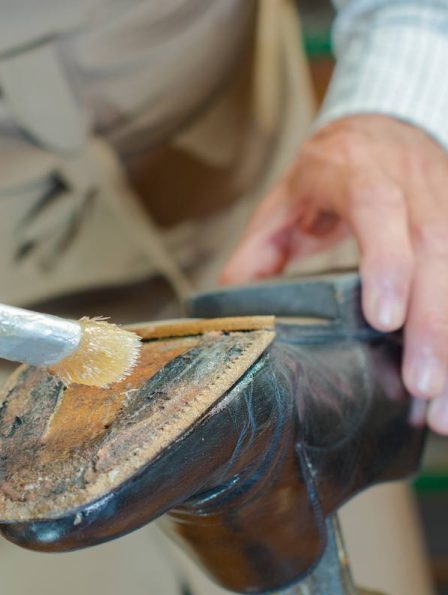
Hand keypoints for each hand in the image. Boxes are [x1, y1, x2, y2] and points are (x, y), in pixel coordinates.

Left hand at [221, 115, 447, 431]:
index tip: (384, 319)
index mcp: (357, 173)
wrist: (381, 124)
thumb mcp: (281, 201)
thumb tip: (231, 302)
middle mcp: (413, 184)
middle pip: (436, 249)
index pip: (379, 209)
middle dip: (434, 323)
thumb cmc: (328, 170)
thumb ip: (257, 250)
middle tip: (421, 386)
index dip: (387, 262)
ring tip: (442, 407)